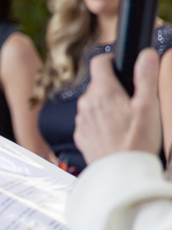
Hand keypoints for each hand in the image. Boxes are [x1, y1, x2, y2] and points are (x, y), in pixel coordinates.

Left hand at [74, 49, 161, 163]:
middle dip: (113, 88)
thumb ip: (146, 77)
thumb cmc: (136, 142)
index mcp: (102, 92)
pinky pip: (89, 122)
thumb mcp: (148, 106)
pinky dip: (100, 123)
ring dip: (106, 107)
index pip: (99, 62)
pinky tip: (115, 134)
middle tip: (132, 101)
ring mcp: (81, 120)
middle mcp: (86, 103)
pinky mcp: (81, 135)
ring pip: (93, 104)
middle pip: (98, 85)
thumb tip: (146, 55)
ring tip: (125, 122)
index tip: (119, 65)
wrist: (121, 174)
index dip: (110, 60)